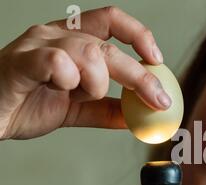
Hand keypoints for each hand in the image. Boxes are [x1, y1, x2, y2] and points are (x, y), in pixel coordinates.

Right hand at [0, 6, 171, 139]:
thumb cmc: (24, 104)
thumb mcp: (75, 109)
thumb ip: (104, 110)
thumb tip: (136, 116)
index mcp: (70, 41)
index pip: (111, 20)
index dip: (139, 35)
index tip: (157, 60)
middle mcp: (55, 36)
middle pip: (108, 44)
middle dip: (139, 75)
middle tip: (158, 99)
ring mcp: (37, 46)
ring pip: (88, 51)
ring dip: (98, 81)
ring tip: (82, 95)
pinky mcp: (21, 62)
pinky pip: (55, 61)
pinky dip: (69, 79)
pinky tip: (62, 90)